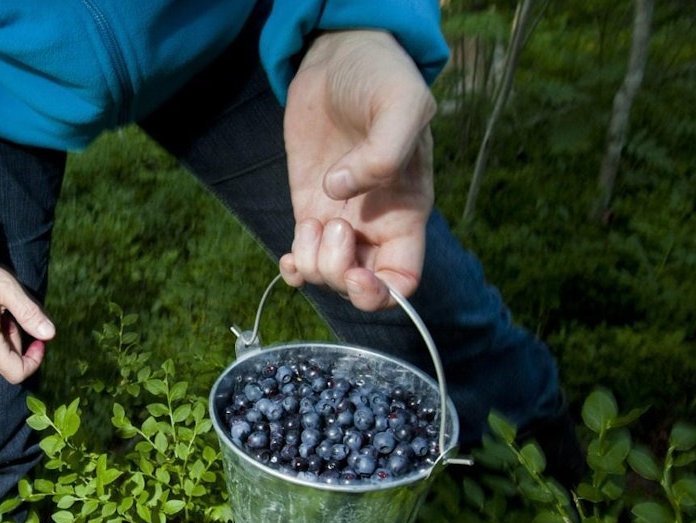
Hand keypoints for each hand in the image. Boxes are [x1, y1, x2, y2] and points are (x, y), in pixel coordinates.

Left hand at [279, 30, 436, 310]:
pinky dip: (293, 268)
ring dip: (313, 263)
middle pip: (361, 287)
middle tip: (331, 226)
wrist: (341, 57)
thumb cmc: (382, 78)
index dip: (381, 292)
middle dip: (339, 275)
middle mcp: (375, 224)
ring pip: (327, 276)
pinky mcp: (308, 209)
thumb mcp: (402, 104)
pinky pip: (302, 259)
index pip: (403, 279)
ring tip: (312, 221)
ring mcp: (340, 218)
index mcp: (407, 210)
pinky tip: (288, 255)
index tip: (356, 274)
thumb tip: (339, 190)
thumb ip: (384, 151)